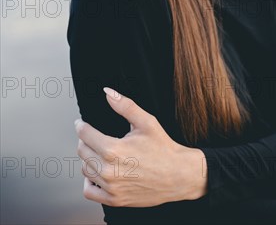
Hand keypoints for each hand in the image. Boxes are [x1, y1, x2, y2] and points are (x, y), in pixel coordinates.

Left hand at [74, 87, 206, 207]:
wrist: (177, 174)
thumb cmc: (163, 148)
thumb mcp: (146, 121)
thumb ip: (125, 105)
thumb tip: (108, 92)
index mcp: (113, 149)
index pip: (84, 134)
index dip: (81, 125)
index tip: (80, 123)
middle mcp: (108, 170)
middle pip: (82, 151)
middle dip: (84, 140)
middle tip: (91, 136)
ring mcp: (110, 187)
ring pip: (85, 170)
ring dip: (88, 159)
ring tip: (97, 152)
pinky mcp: (114, 199)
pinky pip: (89, 191)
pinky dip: (88, 181)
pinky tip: (96, 173)